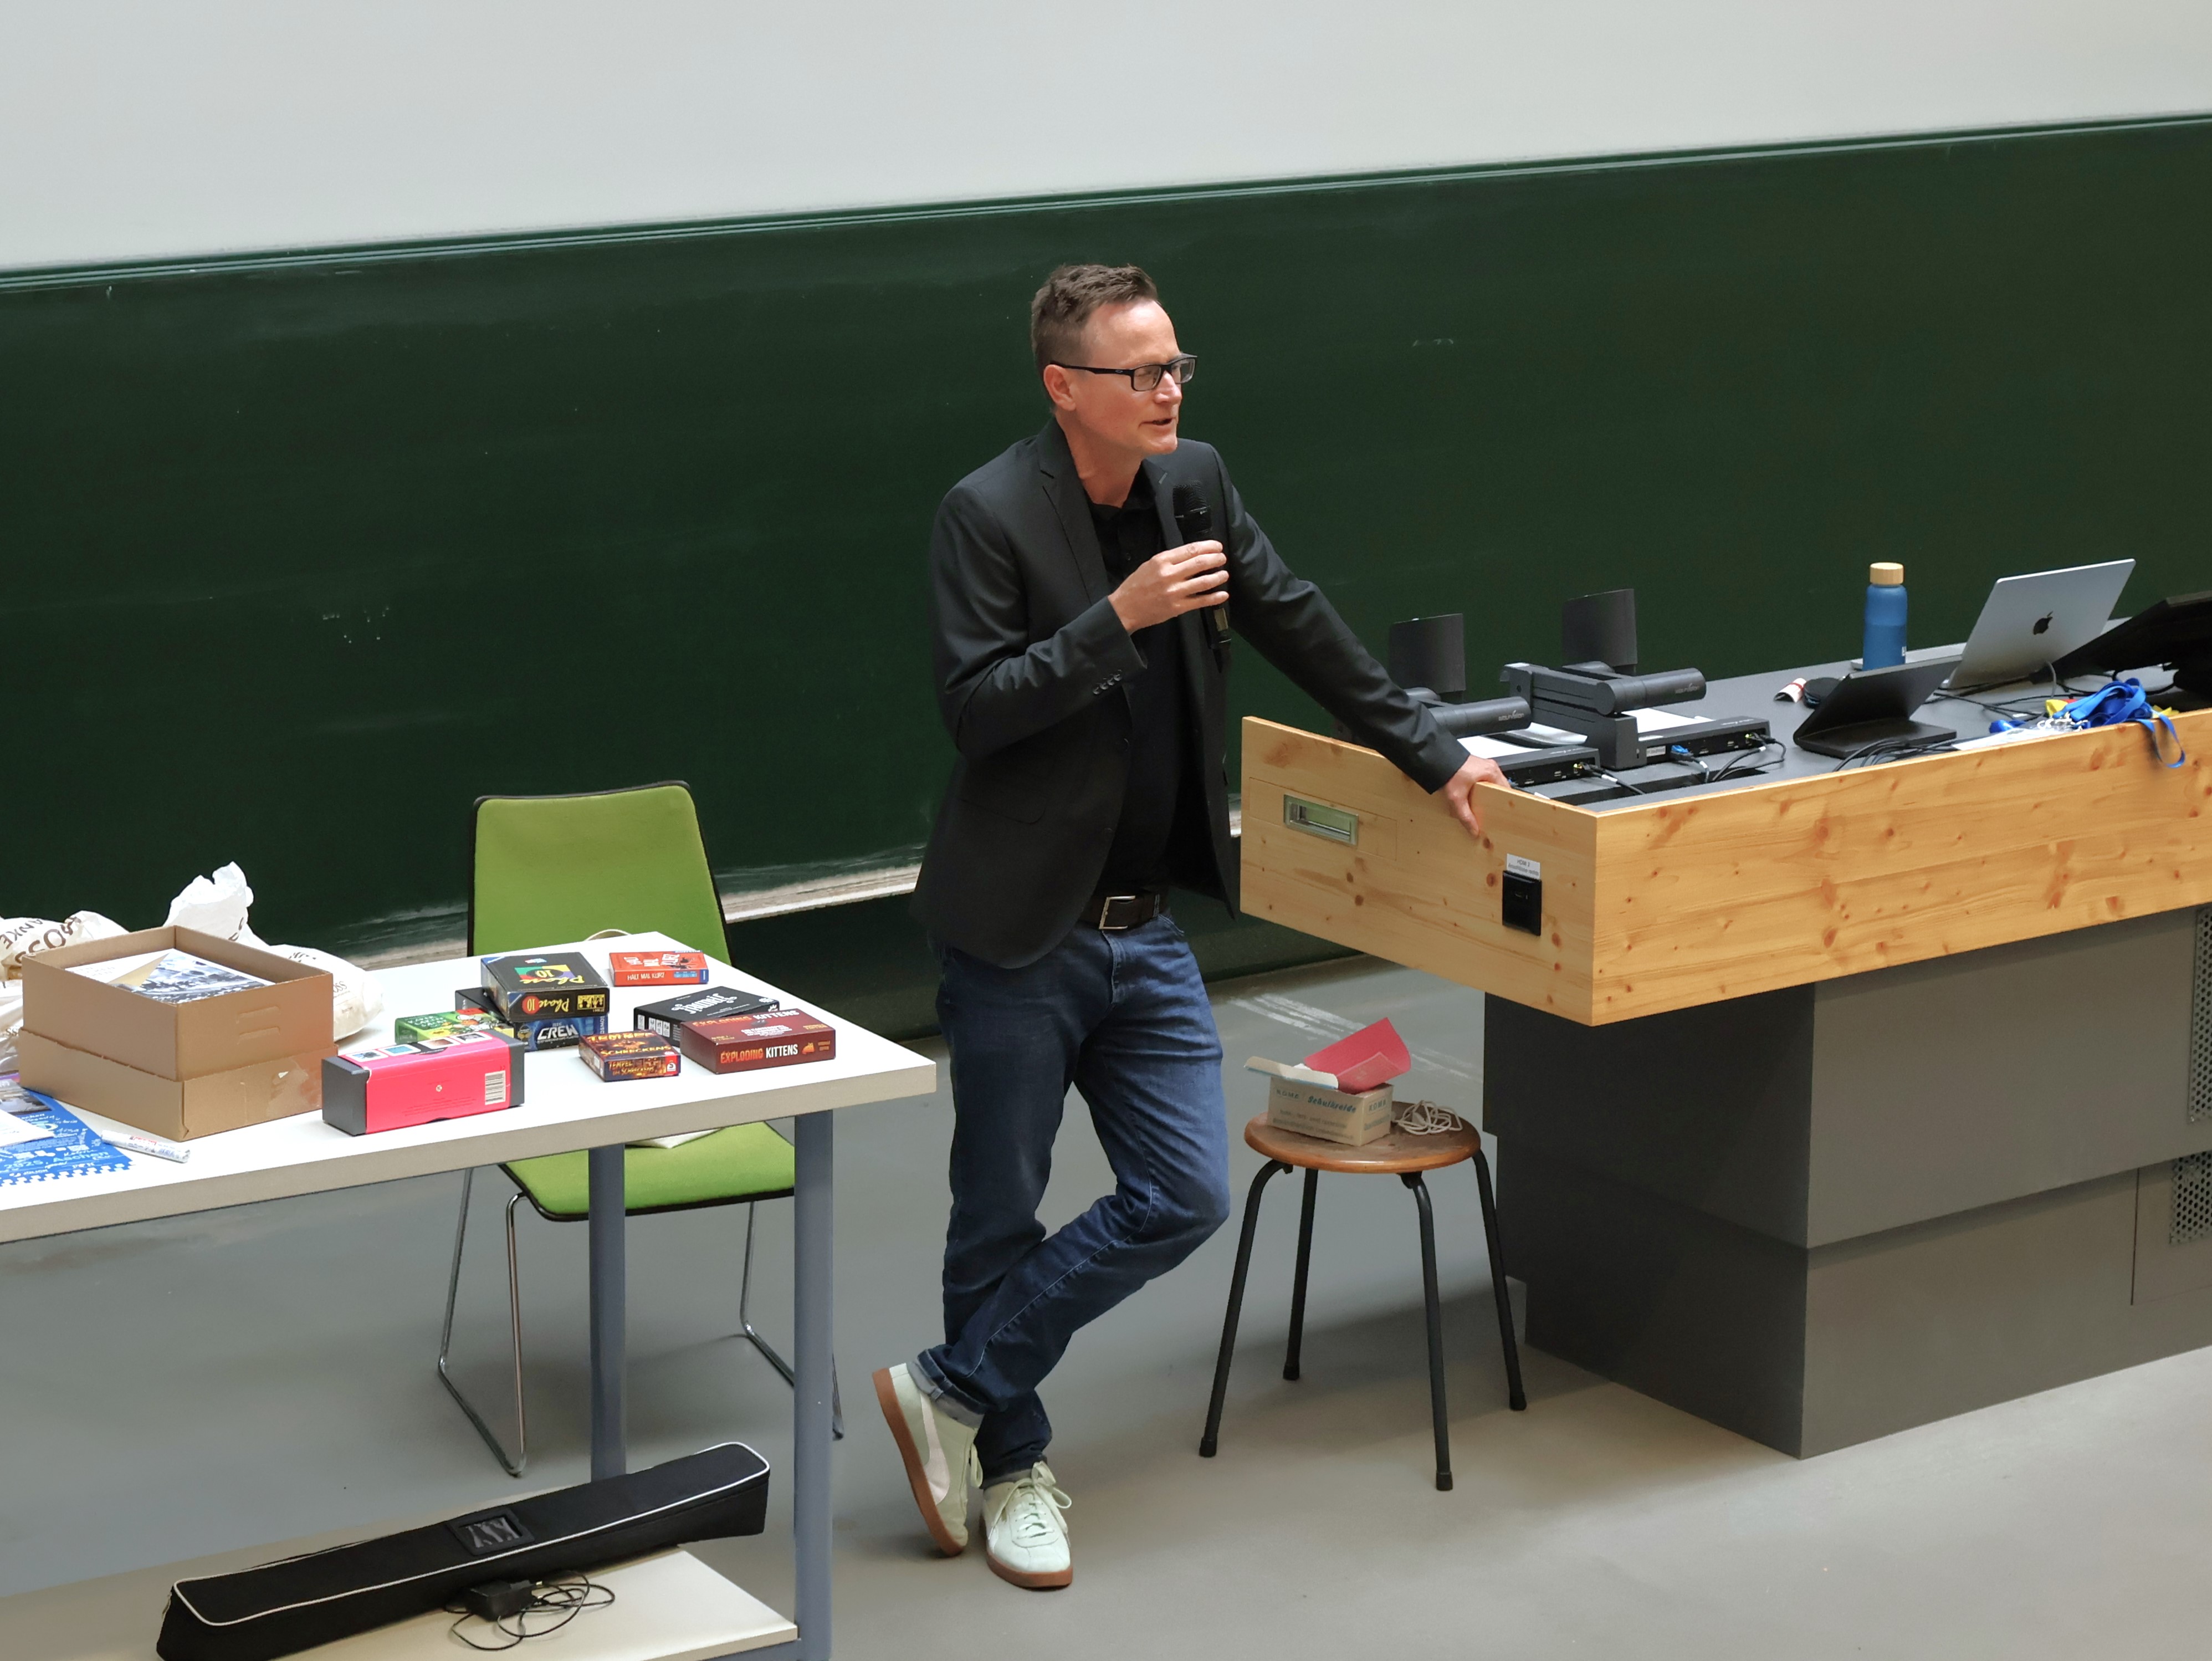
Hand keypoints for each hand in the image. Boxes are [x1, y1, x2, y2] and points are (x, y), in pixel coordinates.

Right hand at [1109, 540, 1226, 633]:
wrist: (1124, 608)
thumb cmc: (1136, 585)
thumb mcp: (1149, 565)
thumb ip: (1169, 560)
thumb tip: (1191, 555)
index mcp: (1162, 561)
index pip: (1191, 550)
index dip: (1208, 547)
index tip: (1217, 546)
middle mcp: (1170, 574)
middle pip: (1200, 563)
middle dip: (1216, 559)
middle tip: (1223, 558)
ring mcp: (1175, 592)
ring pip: (1204, 582)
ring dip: (1218, 576)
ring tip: (1224, 574)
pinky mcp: (1178, 607)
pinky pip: (1201, 601)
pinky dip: (1214, 598)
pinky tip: (1223, 595)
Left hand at [1441, 754, 1507, 836]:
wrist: (1434, 758)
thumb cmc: (1447, 770)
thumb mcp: (1456, 797)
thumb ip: (1465, 815)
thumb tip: (1473, 829)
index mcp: (1491, 772)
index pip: (1507, 791)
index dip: (1505, 803)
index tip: (1504, 813)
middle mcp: (1489, 767)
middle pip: (1499, 789)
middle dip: (1495, 801)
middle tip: (1493, 814)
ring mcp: (1482, 766)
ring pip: (1492, 785)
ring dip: (1488, 796)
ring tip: (1484, 808)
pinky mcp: (1475, 767)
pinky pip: (1484, 781)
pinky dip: (1482, 790)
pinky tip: (1475, 798)